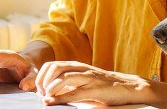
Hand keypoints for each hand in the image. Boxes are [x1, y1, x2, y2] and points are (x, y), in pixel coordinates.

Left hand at [35, 61, 155, 105]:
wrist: (129, 87)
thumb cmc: (105, 85)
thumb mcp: (84, 81)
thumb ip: (69, 84)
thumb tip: (49, 92)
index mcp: (76, 66)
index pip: (51, 65)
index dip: (40, 76)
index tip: (37, 89)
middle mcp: (81, 69)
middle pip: (54, 68)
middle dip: (42, 81)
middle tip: (41, 93)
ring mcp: (88, 78)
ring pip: (62, 77)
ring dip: (49, 88)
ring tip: (46, 97)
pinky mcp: (95, 89)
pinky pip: (74, 92)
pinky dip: (60, 98)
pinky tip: (52, 102)